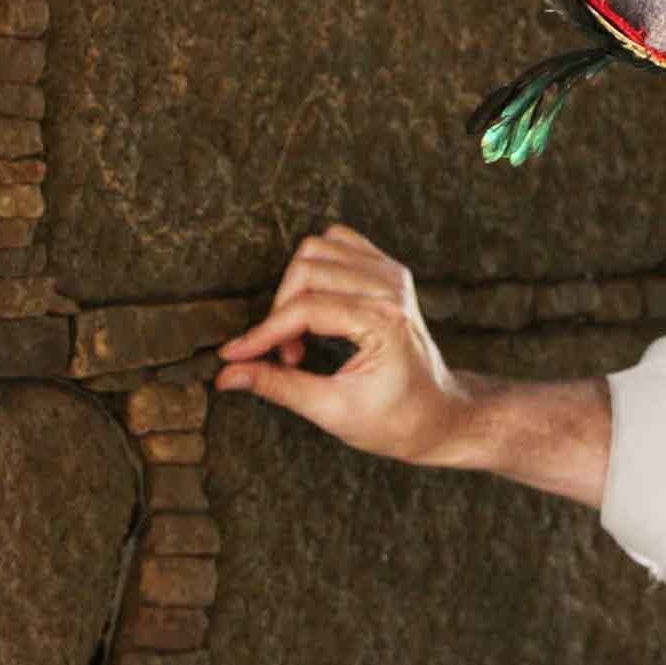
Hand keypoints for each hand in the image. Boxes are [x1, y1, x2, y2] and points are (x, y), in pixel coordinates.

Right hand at [215, 224, 472, 466]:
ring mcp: (393, 274)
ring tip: (301, 335)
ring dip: (296, 288)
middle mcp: (391, 288)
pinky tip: (317, 308)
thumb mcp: (332, 411)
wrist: (439, 414)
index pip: (305, 308)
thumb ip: (277, 386)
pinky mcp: (390, 271)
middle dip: (281, 311)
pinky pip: (339, 243)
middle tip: (288, 357)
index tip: (234, 355)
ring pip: (319, 248)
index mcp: (383, 322)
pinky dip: (316, 269)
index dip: (263, 333)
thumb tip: (226, 374)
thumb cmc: (395, 421)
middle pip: (307, 269)